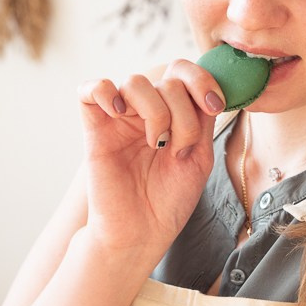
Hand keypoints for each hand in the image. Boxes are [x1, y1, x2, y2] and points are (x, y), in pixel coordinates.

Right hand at [76, 59, 225, 262]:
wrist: (141, 232)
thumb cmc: (169, 200)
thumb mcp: (199, 155)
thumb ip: (202, 118)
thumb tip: (207, 86)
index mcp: (173, 113)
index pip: (184, 72)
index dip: (202, 80)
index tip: (214, 106)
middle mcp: (146, 110)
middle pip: (167, 80)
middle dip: (183, 114)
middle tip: (179, 148)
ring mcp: (120, 117)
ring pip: (136, 82)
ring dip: (156, 112)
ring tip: (155, 144)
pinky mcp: (95, 128)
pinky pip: (91, 89)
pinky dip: (105, 92)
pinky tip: (119, 114)